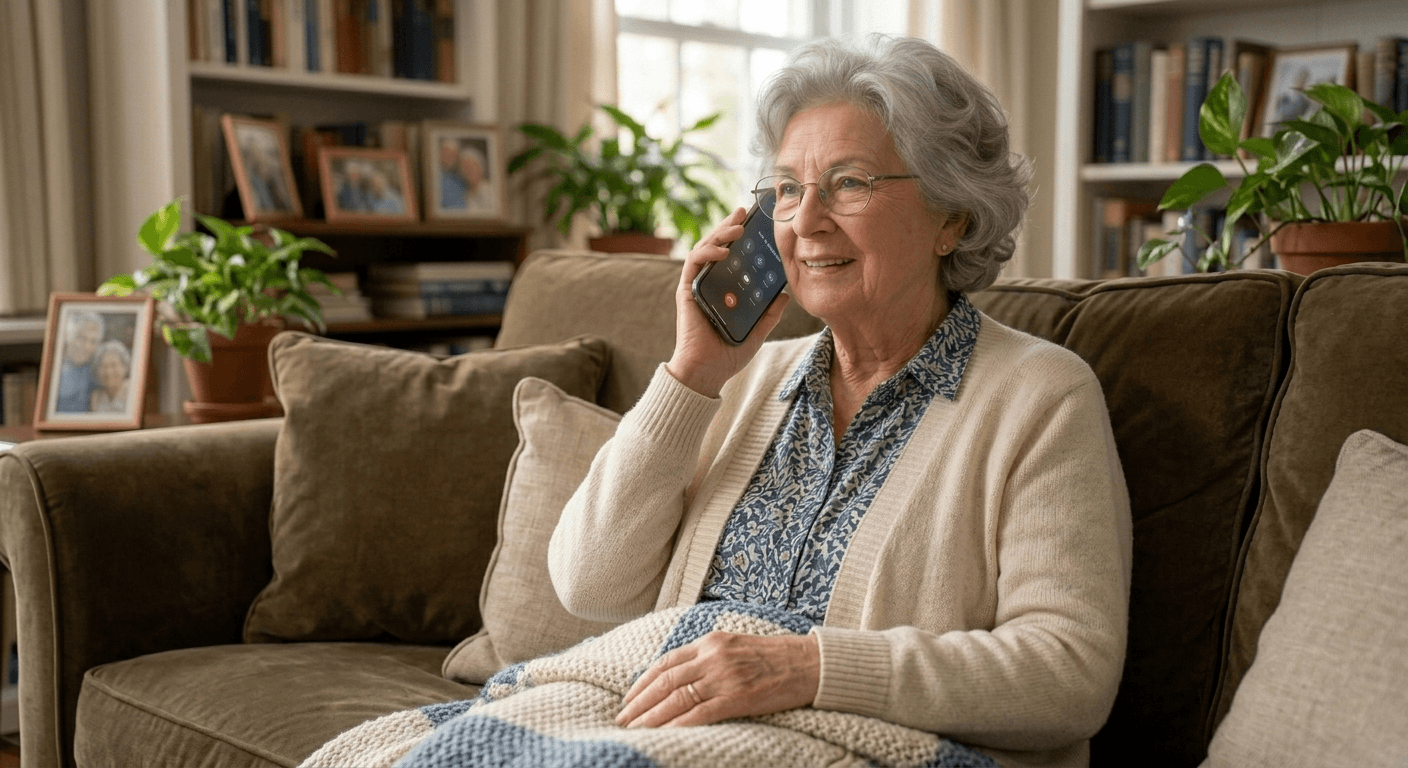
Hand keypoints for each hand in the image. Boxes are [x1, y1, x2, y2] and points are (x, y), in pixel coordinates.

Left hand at [615, 631, 819, 727]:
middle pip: (665, 680)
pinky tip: (663, 734)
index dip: (643, 682)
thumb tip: (680, 675)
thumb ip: (708, 656)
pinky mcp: (737, 697)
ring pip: (676, 698)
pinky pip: (699, 714)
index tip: (629, 698)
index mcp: (710, 642)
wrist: (810, 663)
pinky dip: (676, 725)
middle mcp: (713, 656)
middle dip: (639, 701)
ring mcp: (724, 677)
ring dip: (651, 716)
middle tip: (623, 718)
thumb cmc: (775, 657)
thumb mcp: (735, 645)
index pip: (666, 662)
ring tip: (635, 729)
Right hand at [666, 208, 790, 397]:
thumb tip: (785, 295)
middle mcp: (710, 284)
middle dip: (729, 227)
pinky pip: (694, 264)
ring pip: (705, 249)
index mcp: (725, 290)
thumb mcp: (757, 332)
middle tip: (744, 212)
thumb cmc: (728, 355)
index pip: (732, 257)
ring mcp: (697, 286)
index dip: (741, 238)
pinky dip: (708, 253)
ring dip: (719, 233)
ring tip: (737, 225)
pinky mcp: (687, 291)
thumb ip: (769, 314)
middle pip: (718, 247)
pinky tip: (724, 250)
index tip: (755, 223)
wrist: (706, 372)